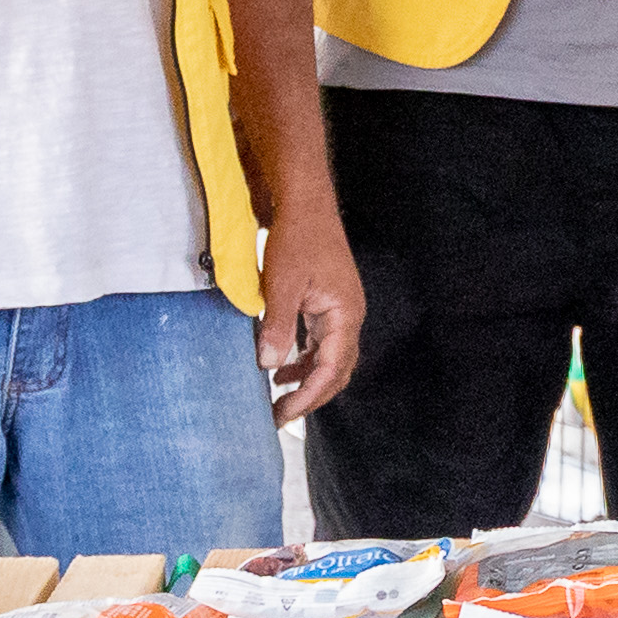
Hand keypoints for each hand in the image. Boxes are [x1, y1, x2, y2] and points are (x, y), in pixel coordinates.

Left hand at [257, 203, 366, 425]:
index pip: (331, 369)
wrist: (304, 201)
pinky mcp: (328, 302)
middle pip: (336, 370)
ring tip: (278, 396)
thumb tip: (269, 365)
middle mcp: (348, 315)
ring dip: (306, 379)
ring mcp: (339, 309)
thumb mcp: (282, 284)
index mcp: (344, 314)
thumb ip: (278, 327)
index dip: (307, 396)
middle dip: (310, 396)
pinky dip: (303, 359)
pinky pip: (320, 342)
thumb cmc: (297, 236)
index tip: (282, 413)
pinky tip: (280, 365)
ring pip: (329, 358)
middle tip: (280, 416)